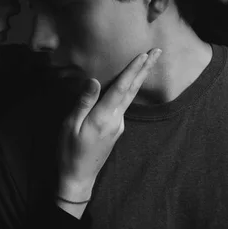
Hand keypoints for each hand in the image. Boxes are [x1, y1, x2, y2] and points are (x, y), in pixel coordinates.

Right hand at [56, 49, 161, 201]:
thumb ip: (84, 102)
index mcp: (104, 117)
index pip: (121, 88)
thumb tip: (94, 80)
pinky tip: (128, 83)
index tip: (144, 55)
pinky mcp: (116, 129)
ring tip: (147, 62)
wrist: (78, 177)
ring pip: (130, 96)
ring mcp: (119, 125)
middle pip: (133, 90)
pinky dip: (129, 89)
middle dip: (146, 69)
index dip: (132, 70)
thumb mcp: (70, 125)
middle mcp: (116, 120)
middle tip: (158, 51)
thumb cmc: (69, 150)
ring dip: (139, 78)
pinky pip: (123, 104)